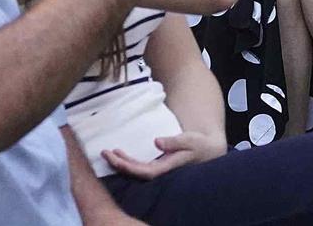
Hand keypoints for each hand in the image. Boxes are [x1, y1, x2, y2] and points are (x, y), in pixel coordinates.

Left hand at [101, 128, 225, 179]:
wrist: (209, 150)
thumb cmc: (199, 145)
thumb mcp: (190, 140)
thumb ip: (174, 141)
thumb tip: (156, 142)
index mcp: (168, 167)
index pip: (144, 171)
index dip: (128, 165)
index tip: (114, 155)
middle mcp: (162, 171)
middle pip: (136, 173)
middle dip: (119, 164)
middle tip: (104, 152)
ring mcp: (160, 169)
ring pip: (136, 171)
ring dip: (122, 163)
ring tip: (109, 152)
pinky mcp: (159, 165)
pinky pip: (140, 166)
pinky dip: (128, 161)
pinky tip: (121, 154)